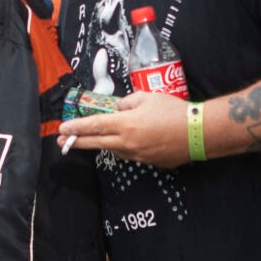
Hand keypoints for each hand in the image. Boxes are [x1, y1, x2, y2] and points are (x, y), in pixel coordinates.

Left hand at [58, 90, 190, 168]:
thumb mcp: (147, 97)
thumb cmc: (173, 111)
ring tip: (96, 137)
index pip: (94, 125)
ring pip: (114, 150)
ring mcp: (138, 156)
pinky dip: (125, 147)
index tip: (62, 129)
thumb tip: (118, 109)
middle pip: (96, 142)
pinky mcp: (149, 163)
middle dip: (77, 142)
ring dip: (104, 143)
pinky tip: (131, 141)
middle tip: (62, 142)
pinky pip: (131, 155)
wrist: (198, 132)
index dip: (76, 127)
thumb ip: (127, 102)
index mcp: (125, 124)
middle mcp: (127, 143)